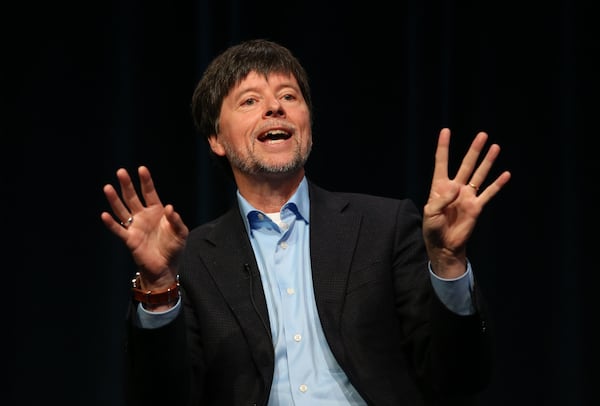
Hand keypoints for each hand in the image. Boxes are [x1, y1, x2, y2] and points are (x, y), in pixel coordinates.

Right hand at [101, 166, 188, 288]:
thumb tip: (169, 207)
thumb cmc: (174, 248)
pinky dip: (111, 224)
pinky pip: (119, 230)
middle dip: (127, 185)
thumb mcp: (181, 233)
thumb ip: (176, 220)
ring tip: (108, 187)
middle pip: (132, 197)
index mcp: (157, 211)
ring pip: (122, 210)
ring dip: (115, 200)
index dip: (146, 181)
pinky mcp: (130, 240)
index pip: (149, 193)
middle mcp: (143, 216)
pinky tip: (105, 215)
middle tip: (121, 172)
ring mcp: (135, 227)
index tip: (141, 169)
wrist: (166, 268)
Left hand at [423, 128, 510, 277]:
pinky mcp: (476, 207)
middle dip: (474, 150)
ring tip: (495, 147)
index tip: (446, 130)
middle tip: (482, 134)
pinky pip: (488, 193)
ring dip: (487, 162)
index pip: (441, 162)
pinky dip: (497, 184)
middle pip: (466, 164)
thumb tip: (456, 188)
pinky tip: (506, 174)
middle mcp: (455, 188)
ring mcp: (467, 196)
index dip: (443, 147)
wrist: (444, 245)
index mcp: (439, 187)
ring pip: (479, 175)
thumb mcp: (430, 214)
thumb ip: (441, 200)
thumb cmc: (432, 229)